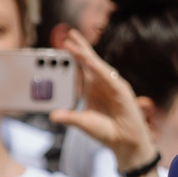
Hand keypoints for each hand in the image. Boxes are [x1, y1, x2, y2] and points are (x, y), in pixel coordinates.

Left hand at [48, 34, 158, 173]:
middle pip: (90, 61)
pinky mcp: (121, 91)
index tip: (64, 43)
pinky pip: (107, 76)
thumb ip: (69, 117)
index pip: (83, 67)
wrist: (125, 143)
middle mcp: (103, 84)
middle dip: (80, 46)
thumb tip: (52, 115)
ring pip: (97, 66)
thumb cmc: (107, 132)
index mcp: (93, 88)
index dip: (74, 55)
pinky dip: (97, 68)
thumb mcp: (83, 123)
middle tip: (69, 33)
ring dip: (85, 54)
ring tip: (73, 42)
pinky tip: (87, 59)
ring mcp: (113, 86)